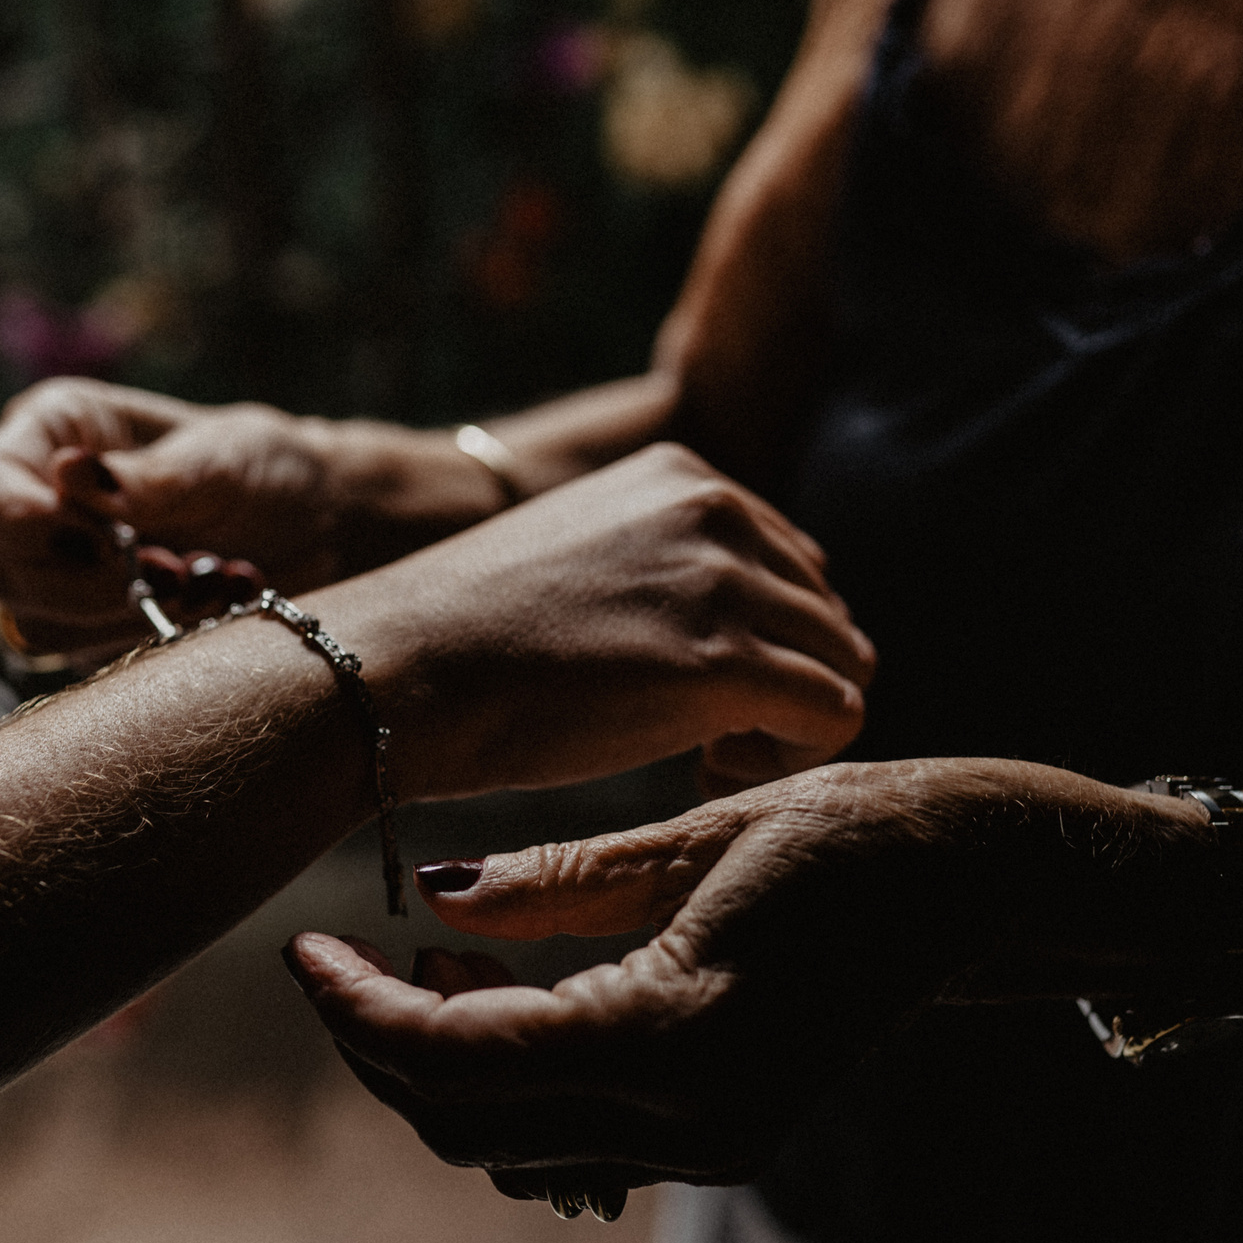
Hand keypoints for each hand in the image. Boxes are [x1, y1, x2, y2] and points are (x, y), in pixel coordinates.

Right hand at [0, 378, 507, 653]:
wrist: (315, 526)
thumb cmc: (263, 466)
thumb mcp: (217, 459)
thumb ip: (145, 480)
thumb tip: (70, 476)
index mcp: (49, 434)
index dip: (18, 520)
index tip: (90, 541)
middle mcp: (35, 501)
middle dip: (80, 582)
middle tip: (166, 567)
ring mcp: (55, 572)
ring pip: (31, 624)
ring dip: (115, 616)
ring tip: (199, 580)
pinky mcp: (88, 628)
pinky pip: (84, 656)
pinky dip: (142, 640)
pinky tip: (206, 605)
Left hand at [285, 760, 1197, 1211]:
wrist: (984, 884)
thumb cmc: (854, 829)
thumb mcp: (694, 836)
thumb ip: (555, 883)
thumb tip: (430, 891)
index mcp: (675, 1033)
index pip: (458, 1053)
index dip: (360, 1008)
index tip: (304, 948)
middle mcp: (691, 1114)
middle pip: (469, 1121)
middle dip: (383, 1046)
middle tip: (345, 954)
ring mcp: (712, 1140)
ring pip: (512, 1143)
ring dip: (443, 1066)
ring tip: (426, 956)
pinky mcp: (724, 1133)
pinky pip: (574, 1133)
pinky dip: (511, 1077)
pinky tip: (501, 985)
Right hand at [306, 443, 877, 800]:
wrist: (399, 670)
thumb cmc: (464, 639)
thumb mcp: (578, 557)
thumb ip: (659, 565)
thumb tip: (720, 625)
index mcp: (683, 475)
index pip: (790, 561)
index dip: (755, 638)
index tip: (683, 685)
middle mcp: (718, 509)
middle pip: (824, 611)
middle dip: (778, 679)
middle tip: (698, 732)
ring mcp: (727, 583)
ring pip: (842, 661)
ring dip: (786, 721)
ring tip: (702, 752)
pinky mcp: (730, 664)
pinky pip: (836, 714)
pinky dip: (788, 757)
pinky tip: (705, 768)